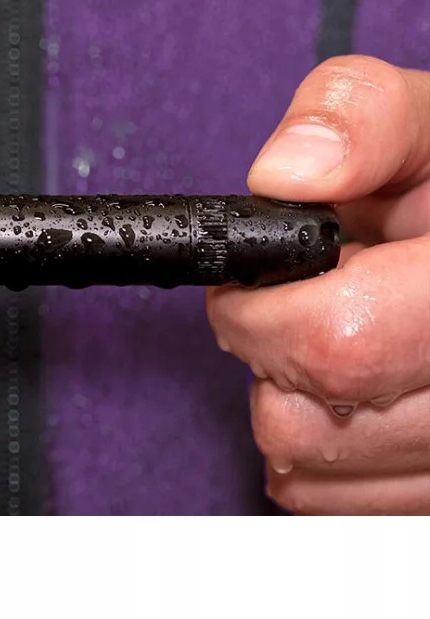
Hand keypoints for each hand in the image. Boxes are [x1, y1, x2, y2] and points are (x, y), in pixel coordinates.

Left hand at [207, 55, 429, 513]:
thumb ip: (362, 119)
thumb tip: (284, 173)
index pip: (338, 344)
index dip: (264, 311)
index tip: (256, 280)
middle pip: (307, 420)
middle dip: (268, 351)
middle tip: (303, 300)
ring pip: (307, 467)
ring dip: (295, 397)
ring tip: (349, 334)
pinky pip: (330, 499)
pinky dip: (321, 445)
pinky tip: (361, 387)